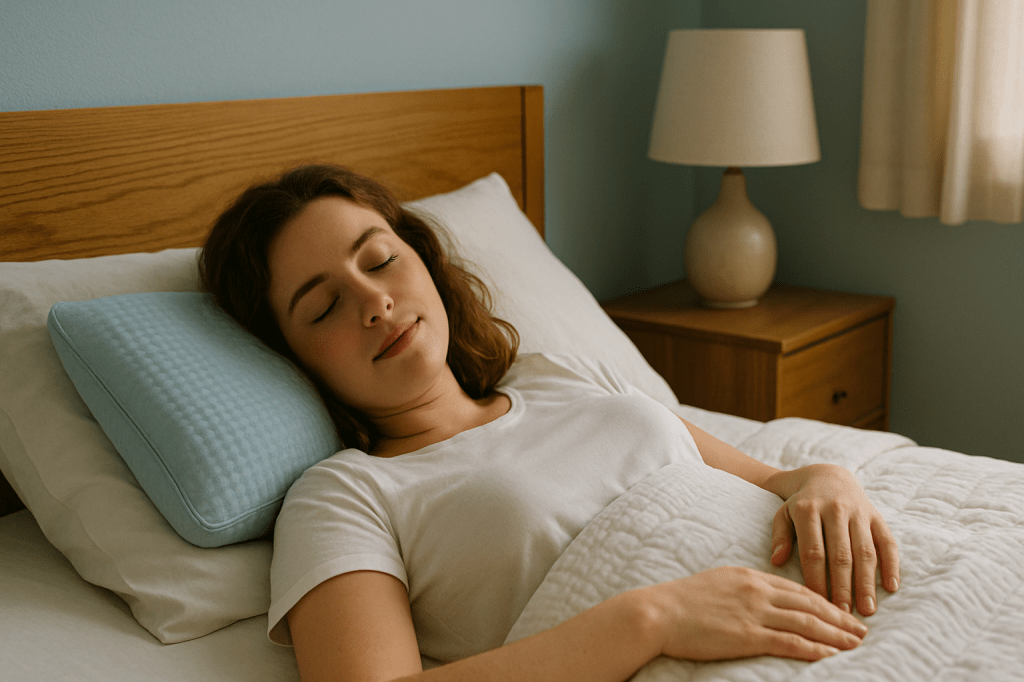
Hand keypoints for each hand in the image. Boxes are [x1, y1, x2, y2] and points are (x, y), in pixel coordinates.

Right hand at [649, 566, 866, 661]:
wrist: (659, 612)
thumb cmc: (682, 601)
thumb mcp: (718, 583)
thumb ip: (744, 589)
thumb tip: (762, 598)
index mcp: (750, 576)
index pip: (797, 588)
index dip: (824, 600)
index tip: (842, 610)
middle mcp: (757, 591)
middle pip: (810, 603)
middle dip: (840, 616)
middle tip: (863, 628)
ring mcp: (753, 612)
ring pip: (807, 622)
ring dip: (836, 634)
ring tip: (857, 643)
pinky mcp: (747, 635)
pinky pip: (790, 642)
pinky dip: (814, 648)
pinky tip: (831, 655)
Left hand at [766, 464, 899, 615]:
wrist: (828, 476)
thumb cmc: (802, 504)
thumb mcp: (783, 514)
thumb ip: (779, 536)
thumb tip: (776, 561)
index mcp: (808, 510)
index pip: (813, 551)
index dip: (816, 580)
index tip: (817, 604)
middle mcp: (836, 510)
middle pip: (841, 555)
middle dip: (843, 587)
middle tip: (843, 614)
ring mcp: (859, 512)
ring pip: (865, 551)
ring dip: (867, 582)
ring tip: (867, 609)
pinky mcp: (877, 515)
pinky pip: (887, 541)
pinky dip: (892, 564)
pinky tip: (891, 587)